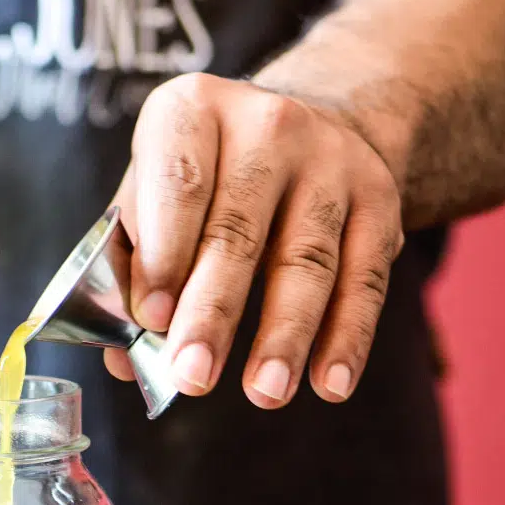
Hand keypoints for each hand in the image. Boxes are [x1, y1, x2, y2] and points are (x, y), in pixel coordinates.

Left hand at [106, 73, 403, 407]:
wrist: (310, 127)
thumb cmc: (206, 177)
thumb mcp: (155, 194)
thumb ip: (132, 270)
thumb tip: (124, 360)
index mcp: (193, 111)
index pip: (179, 183)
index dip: (164, 254)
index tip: (151, 319)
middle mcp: (267, 124)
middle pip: (239, 230)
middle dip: (214, 312)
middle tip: (192, 377)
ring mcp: (331, 160)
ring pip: (306, 260)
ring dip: (284, 335)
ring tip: (264, 393)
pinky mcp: (380, 199)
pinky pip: (365, 279)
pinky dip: (347, 337)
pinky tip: (329, 384)